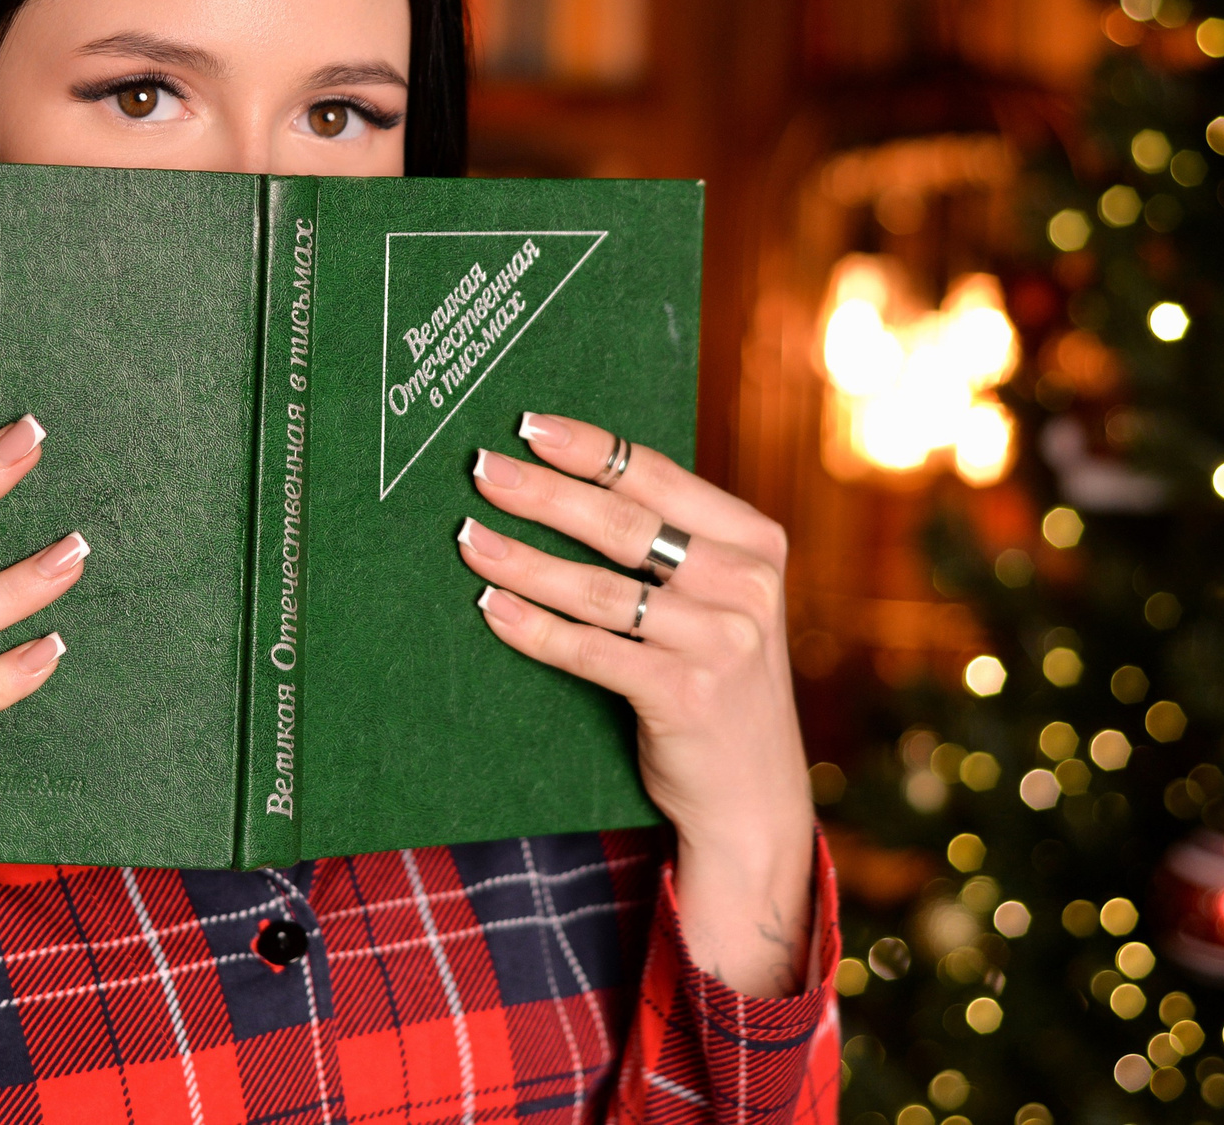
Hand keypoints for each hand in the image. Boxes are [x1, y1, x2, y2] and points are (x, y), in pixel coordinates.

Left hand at [459, 414, 814, 998]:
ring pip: (597, 588)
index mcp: (755, 542)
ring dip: (523, 560)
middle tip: (481, 469)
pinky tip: (492, 607)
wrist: (752, 798)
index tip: (527, 426)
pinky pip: (590, 650)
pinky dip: (534, 628)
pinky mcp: (686, 694)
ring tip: (468, 539)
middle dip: (543, 492)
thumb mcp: (720, 601)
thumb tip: (569, 481)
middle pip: (623, 523)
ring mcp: (721, 641)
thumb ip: (676, 546)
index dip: (588, 448)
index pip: (657, 476)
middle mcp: (746, 584)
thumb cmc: (716, 681)